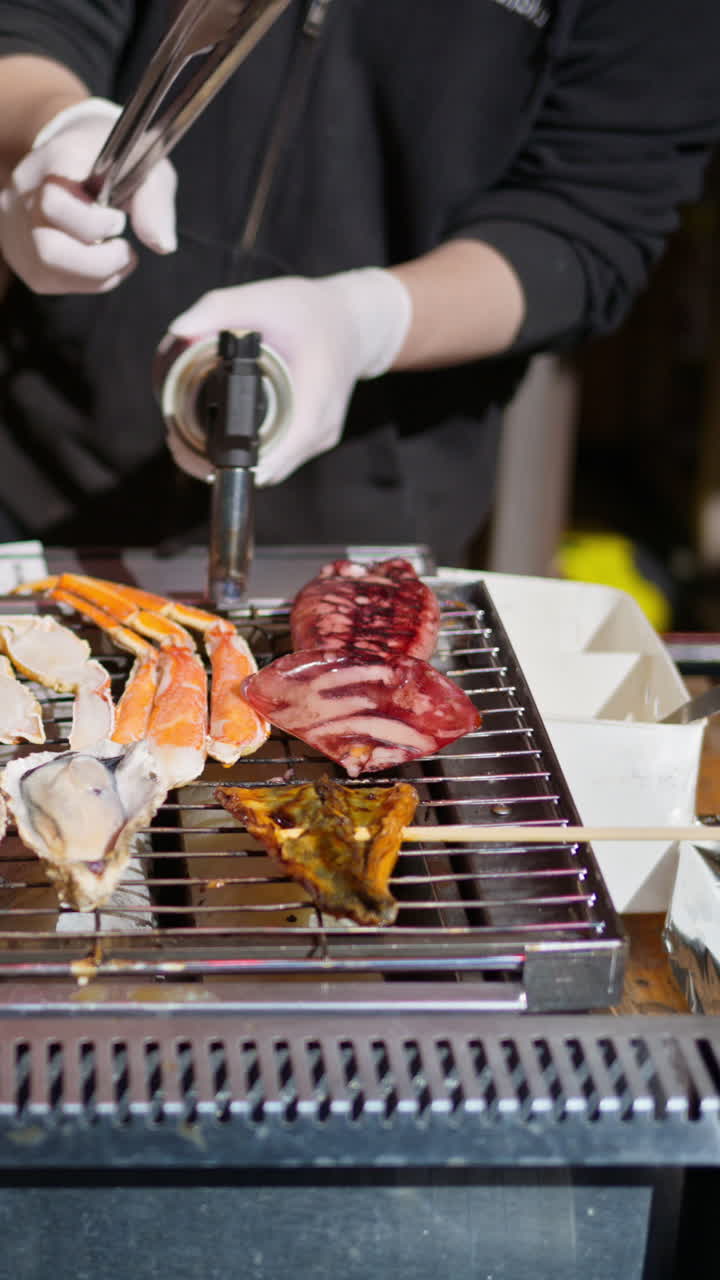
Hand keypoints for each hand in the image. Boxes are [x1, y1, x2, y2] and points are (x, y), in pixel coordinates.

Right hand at [0, 98, 176, 293]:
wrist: (76, 157)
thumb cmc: (116, 164)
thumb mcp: (146, 170)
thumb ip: (155, 203)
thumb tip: (162, 245)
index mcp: (53, 161)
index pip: (55, 203)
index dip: (95, 224)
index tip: (119, 219)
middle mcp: (26, 192)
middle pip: (49, 248)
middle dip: (98, 261)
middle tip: (122, 248)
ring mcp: (17, 223)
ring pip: (48, 268)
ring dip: (94, 275)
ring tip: (116, 257)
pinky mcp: (21, 252)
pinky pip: (50, 279)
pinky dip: (85, 280)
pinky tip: (99, 261)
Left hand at [169, 269, 411, 484]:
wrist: (356, 321)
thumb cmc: (314, 311)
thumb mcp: (265, 299)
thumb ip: (219, 309)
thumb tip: (179, 328)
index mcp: (313, 405)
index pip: (274, 458)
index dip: (232, 465)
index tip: (197, 456)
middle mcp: (318, 432)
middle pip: (266, 470)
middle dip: (220, 463)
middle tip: (178, 439)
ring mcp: (317, 439)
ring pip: (271, 467)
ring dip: (233, 458)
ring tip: (194, 436)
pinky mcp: (312, 438)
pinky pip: (278, 455)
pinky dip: (250, 449)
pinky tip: (224, 431)